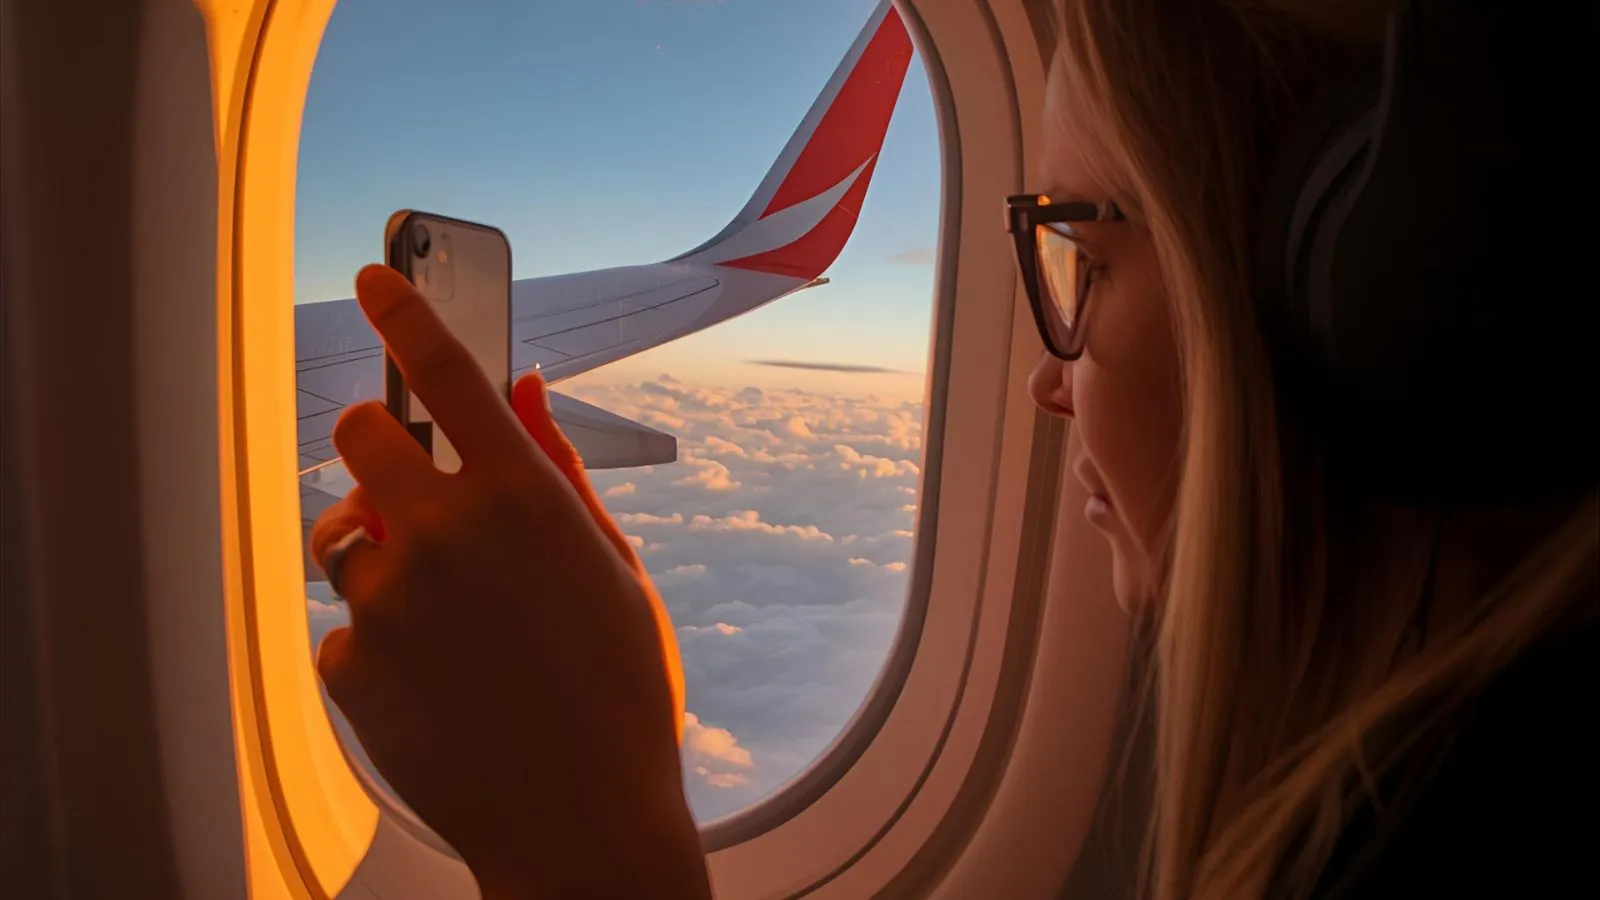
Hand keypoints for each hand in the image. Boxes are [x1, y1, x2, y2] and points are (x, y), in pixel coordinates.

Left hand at [309, 265, 707, 898]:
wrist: (581, 822)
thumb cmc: (620, 691)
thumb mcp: (615, 570)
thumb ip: (561, 470)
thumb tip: (527, 387)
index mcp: (524, 497)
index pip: (448, 372)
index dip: (406, 310)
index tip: (376, 278)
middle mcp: (445, 531)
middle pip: (357, 436)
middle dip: (374, 446)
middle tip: (407, 486)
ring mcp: (389, 600)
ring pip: (341, 537)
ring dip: (380, 556)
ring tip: (441, 617)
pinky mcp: (350, 665)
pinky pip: (343, 626)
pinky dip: (379, 643)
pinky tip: (437, 683)